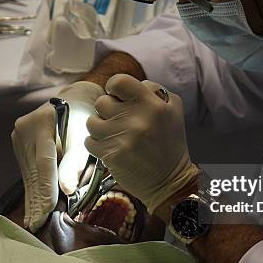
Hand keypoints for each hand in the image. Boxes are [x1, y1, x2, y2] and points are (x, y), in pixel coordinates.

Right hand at [12, 81, 104, 231]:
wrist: (76, 98)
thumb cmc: (85, 118)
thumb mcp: (84, 137)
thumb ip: (75, 162)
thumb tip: (67, 190)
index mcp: (42, 123)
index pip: (45, 162)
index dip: (47, 188)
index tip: (48, 210)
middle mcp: (24, 128)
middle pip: (34, 171)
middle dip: (37, 200)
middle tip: (37, 225)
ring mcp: (19, 136)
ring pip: (29, 174)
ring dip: (33, 198)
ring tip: (34, 222)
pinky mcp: (20, 144)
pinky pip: (28, 172)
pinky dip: (33, 190)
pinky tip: (33, 208)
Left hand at [85, 75, 198, 213]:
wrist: (169, 181)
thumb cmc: (170, 144)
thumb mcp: (173, 109)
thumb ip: (153, 90)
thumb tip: (126, 87)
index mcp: (152, 104)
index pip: (119, 81)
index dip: (113, 88)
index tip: (117, 97)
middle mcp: (136, 118)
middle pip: (102, 102)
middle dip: (108, 111)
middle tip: (120, 122)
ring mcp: (122, 137)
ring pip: (92, 121)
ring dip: (101, 128)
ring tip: (115, 136)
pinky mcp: (110, 154)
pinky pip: (89, 141)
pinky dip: (98, 145)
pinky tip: (113, 149)